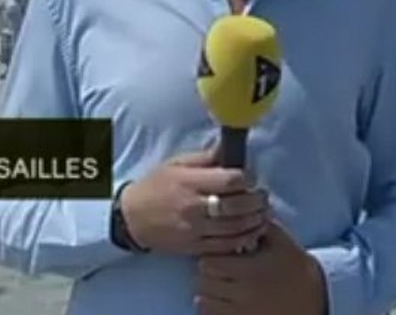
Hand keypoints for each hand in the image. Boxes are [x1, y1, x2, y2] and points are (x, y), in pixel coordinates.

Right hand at [120, 147, 268, 256]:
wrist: (132, 217)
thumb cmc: (156, 186)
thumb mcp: (176, 164)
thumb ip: (205, 158)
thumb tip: (229, 148)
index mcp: (190, 182)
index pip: (229, 180)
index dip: (247, 178)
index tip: (251, 177)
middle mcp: (193, 207)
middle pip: (236, 205)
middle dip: (256, 200)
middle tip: (263, 196)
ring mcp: (194, 230)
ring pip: (235, 227)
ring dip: (255, 220)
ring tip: (263, 213)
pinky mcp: (194, 247)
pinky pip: (226, 245)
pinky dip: (244, 239)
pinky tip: (252, 231)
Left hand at [196, 220, 326, 314]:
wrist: (315, 299)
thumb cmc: (295, 266)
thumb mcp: (280, 240)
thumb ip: (259, 224)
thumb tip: (240, 207)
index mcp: (249, 270)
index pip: (209, 262)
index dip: (212, 256)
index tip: (221, 254)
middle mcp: (242, 293)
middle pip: (204, 282)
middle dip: (209, 273)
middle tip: (220, 268)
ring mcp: (241, 311)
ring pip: (204, 300)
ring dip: (208, 291)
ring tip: (221, 284)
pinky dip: (213, 307)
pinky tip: (225, 299)